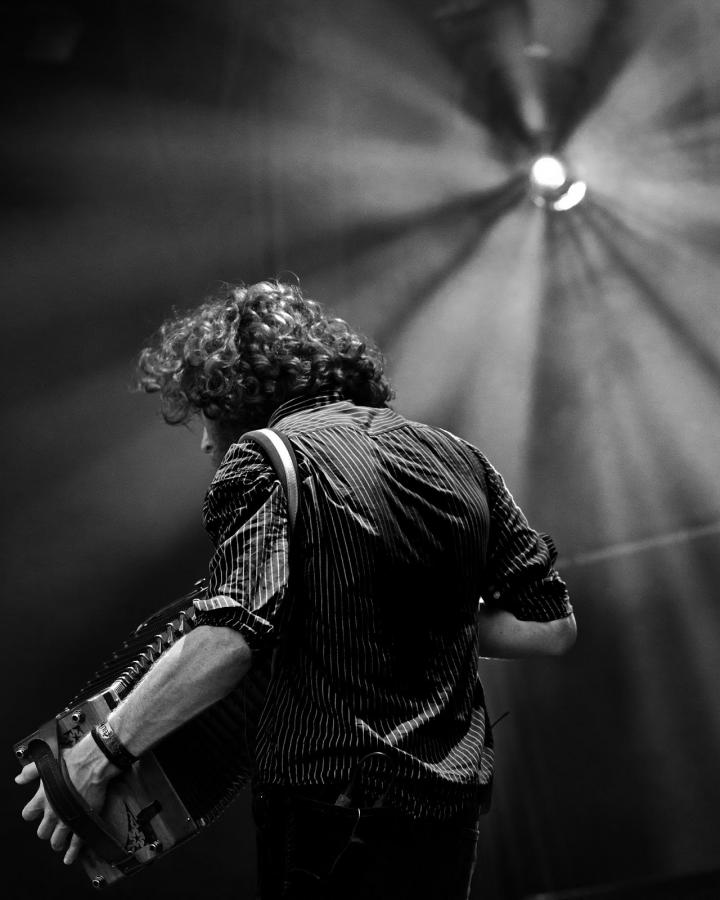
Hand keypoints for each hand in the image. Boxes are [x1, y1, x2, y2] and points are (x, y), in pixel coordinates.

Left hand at [16, 735, 117, 865]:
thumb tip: (18, 779)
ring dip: (57, 843)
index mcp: (42, 799)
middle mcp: (52, 812)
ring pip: (56, 841)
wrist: (93, 763)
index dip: (32, 814)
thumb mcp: (46, 763)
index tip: (38, 812)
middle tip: (52, 828)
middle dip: (46, 831)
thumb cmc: (71, 761)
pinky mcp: (82, 822)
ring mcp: (67, 820)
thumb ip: (30, 772)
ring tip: (60, 842)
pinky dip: (72, 853)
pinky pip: (75, 844)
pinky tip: (69, 859)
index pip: (28, 814)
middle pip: (42, 832)